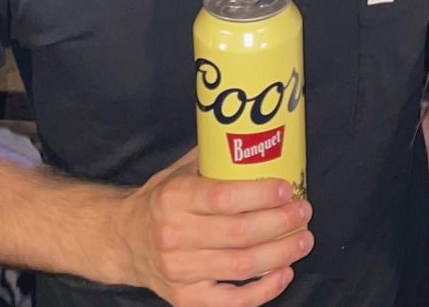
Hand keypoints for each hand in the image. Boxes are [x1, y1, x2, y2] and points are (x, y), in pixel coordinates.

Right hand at [114, 148, 312, 305]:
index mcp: (175, 198)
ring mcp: (180, 271)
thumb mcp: (180, 171)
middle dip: (280, 223)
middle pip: (239, 234)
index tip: (286, 188)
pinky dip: (263, 290)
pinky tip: (283, 272)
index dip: (260, 194)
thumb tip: (259, 138)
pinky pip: (232, 301)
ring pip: (241, 266)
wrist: (125, 240)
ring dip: (280, 254)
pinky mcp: (186, 299)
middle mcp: (175, 235)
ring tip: (303, 239)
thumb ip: (215, 158)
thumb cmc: (162, 200)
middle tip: (303, 211)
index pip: (224, 198)